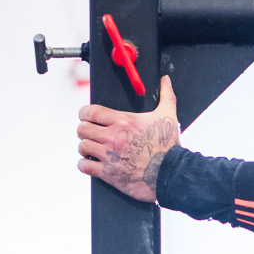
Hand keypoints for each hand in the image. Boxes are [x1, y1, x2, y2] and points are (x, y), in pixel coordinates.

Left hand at [77, 76, 178, 200]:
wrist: (171, 173)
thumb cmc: (168, 146)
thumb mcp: (168, 116)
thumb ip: (166, 95)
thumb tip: (166, 80)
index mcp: (123, 121)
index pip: (90, 111)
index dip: (85, 113)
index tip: (87, 117)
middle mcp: (113, 137)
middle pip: (82, 129)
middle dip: (85, 131)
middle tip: (91, 134)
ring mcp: (109, 156)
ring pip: (82, 147)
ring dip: (85, 148)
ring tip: (92, 150)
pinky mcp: (108, 173)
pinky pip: (84, 167)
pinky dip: (85, 165)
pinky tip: (92, 164)